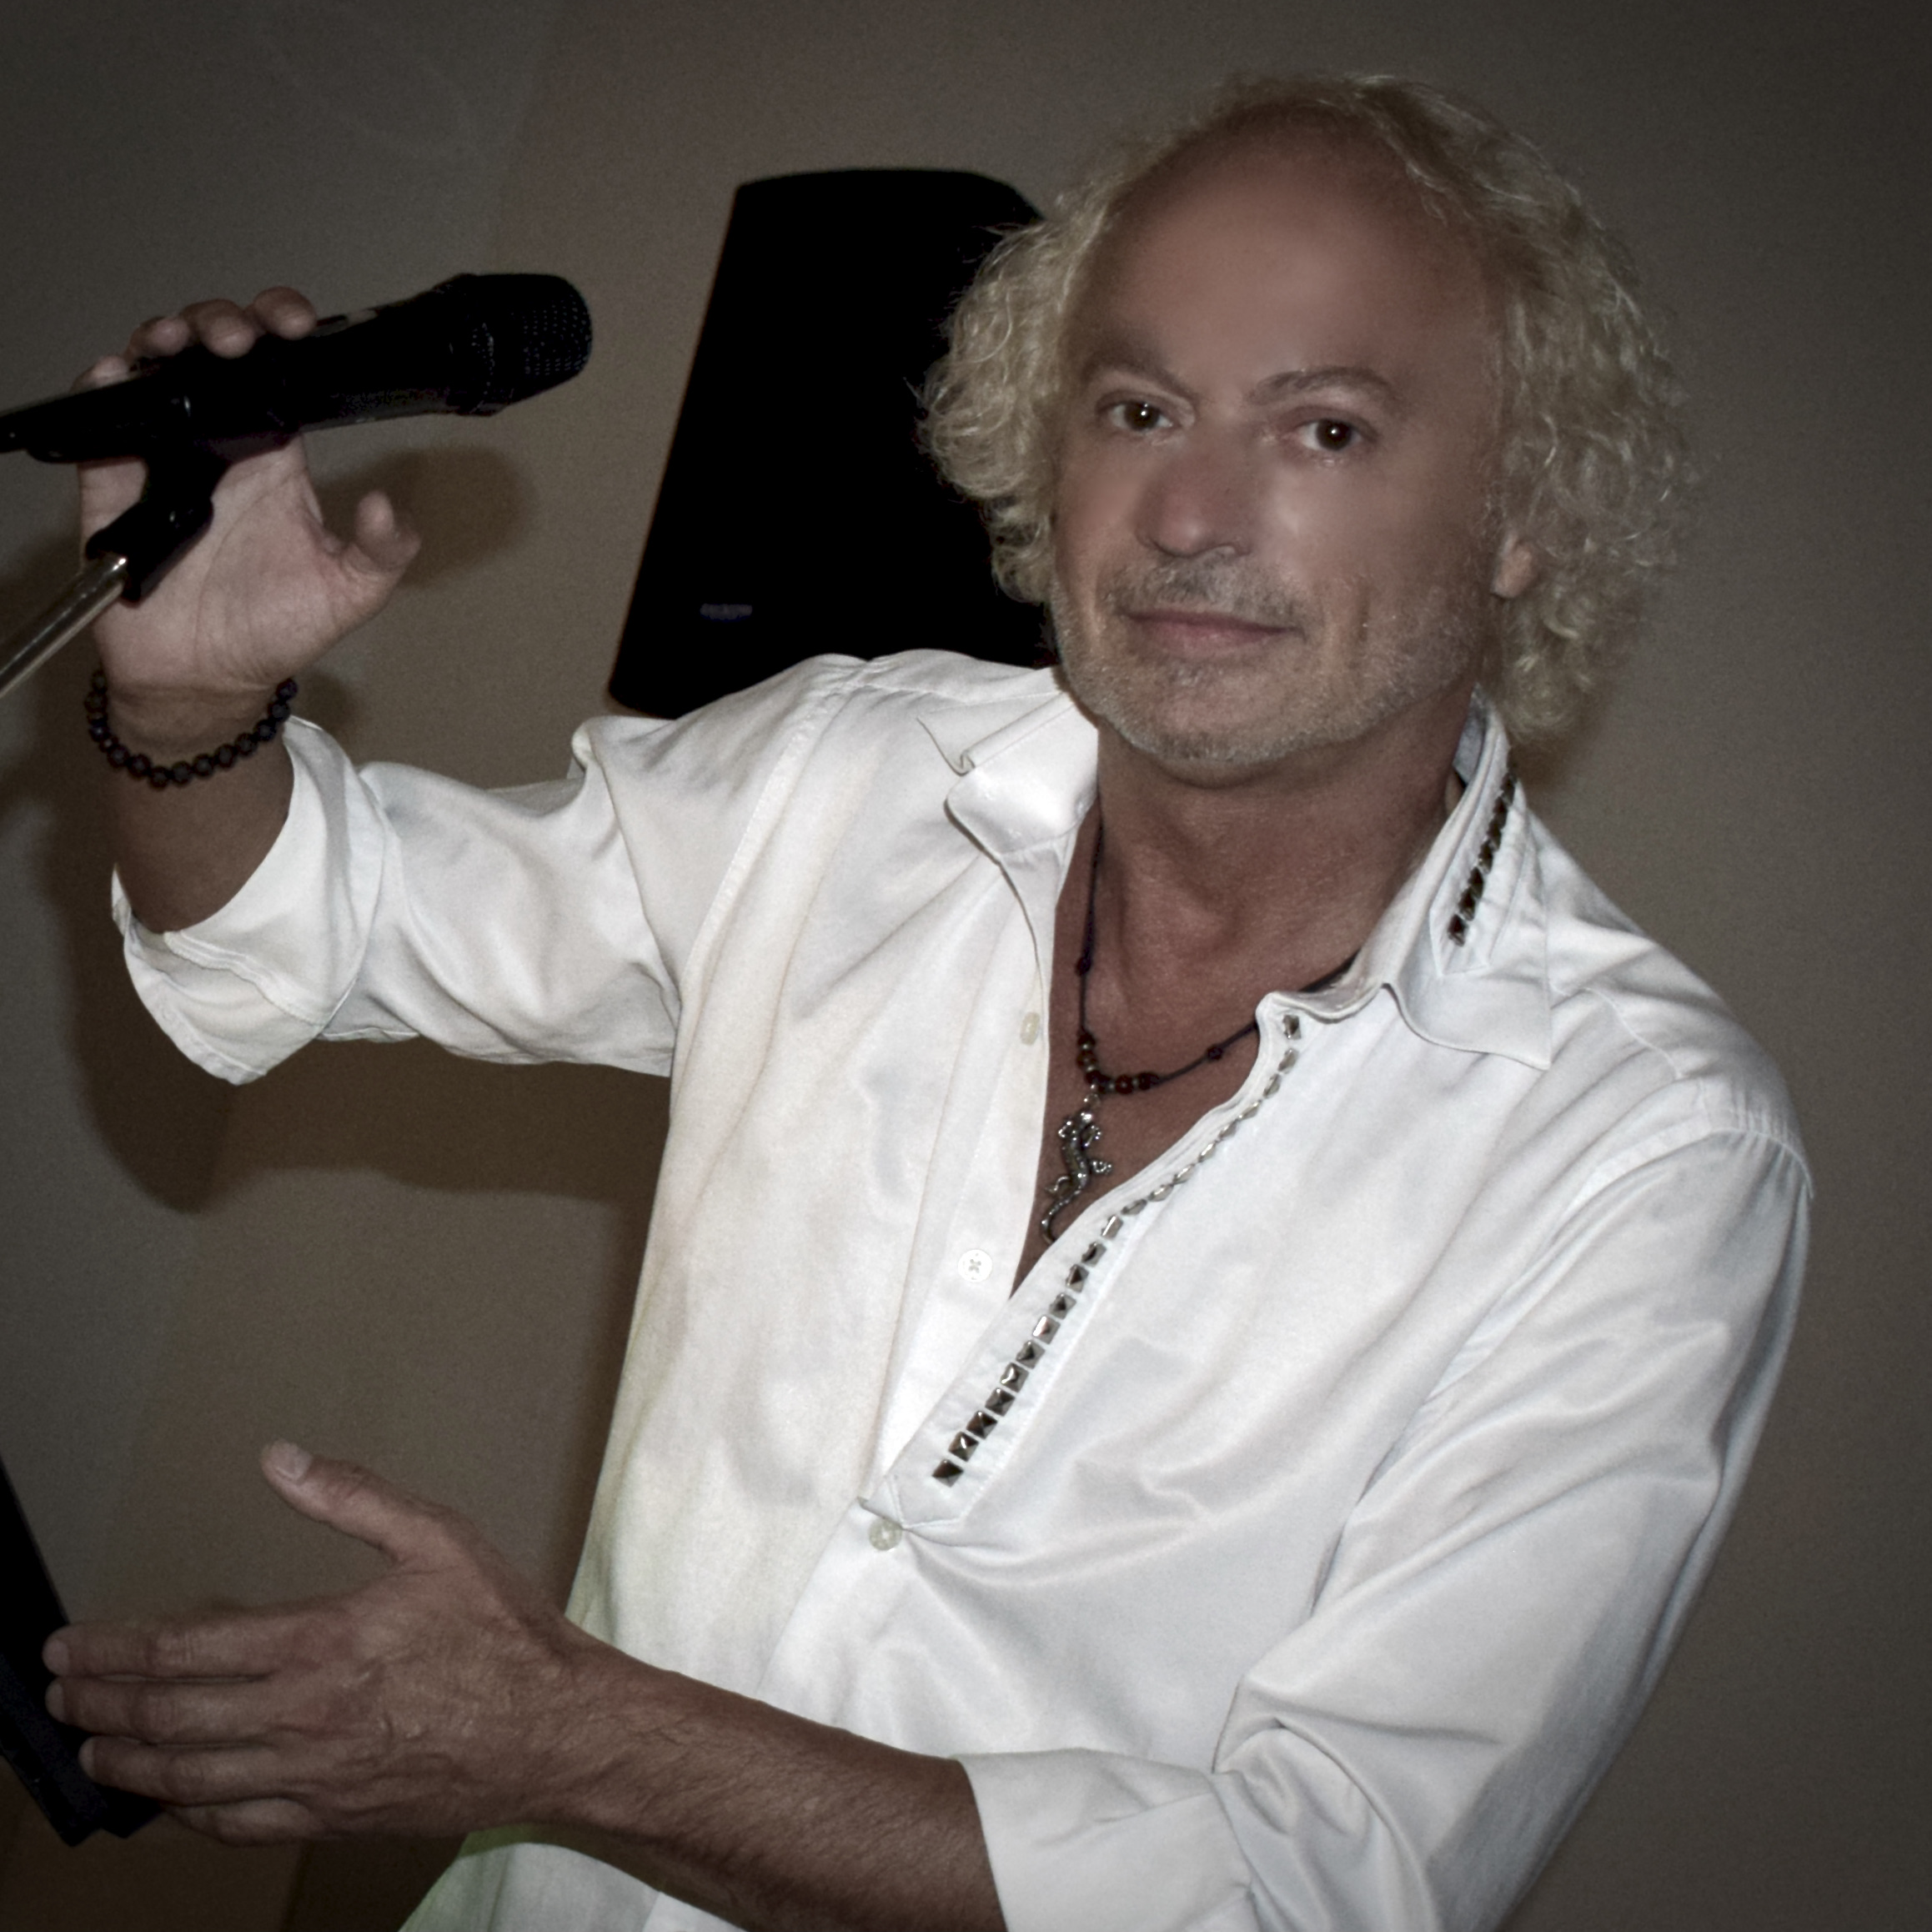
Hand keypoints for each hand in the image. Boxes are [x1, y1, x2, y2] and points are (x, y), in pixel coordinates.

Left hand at [44, 1443, 616, 1843]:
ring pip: (189, 1781)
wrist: (556, 1730)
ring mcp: (313, 1776)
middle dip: (99, 1707)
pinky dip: (187, 1814)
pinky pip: (236, 1825)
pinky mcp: (332, 1817)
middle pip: (168, 1720)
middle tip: (61, 1697)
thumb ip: (354, 1498)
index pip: (185, 1650)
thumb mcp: (440, 1539)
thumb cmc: (503, 1634)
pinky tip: (170, 1803)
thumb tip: (280, 1459)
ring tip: (90, 1753)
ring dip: (126, 1766)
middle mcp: (303, 1716)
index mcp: (321, 1642)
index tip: (73, 1646)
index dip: (115, 1649)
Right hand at [80, 289, 418, 735]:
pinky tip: (123, 374)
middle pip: (215, 352)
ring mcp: (165, 457)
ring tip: (190, 343)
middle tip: (244, 340)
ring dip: (169, 339)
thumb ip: (381, 553)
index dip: (283, 331)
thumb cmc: (274, 631)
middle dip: (226, 323)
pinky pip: (102, 420)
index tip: (298, 328)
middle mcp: (221, 446)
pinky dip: (105, 385)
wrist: (205, 677)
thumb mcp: (348, 595)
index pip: (281, 371)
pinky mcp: (115, 480)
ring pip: (158, 368)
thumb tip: (385, 508)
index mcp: (276, 458)